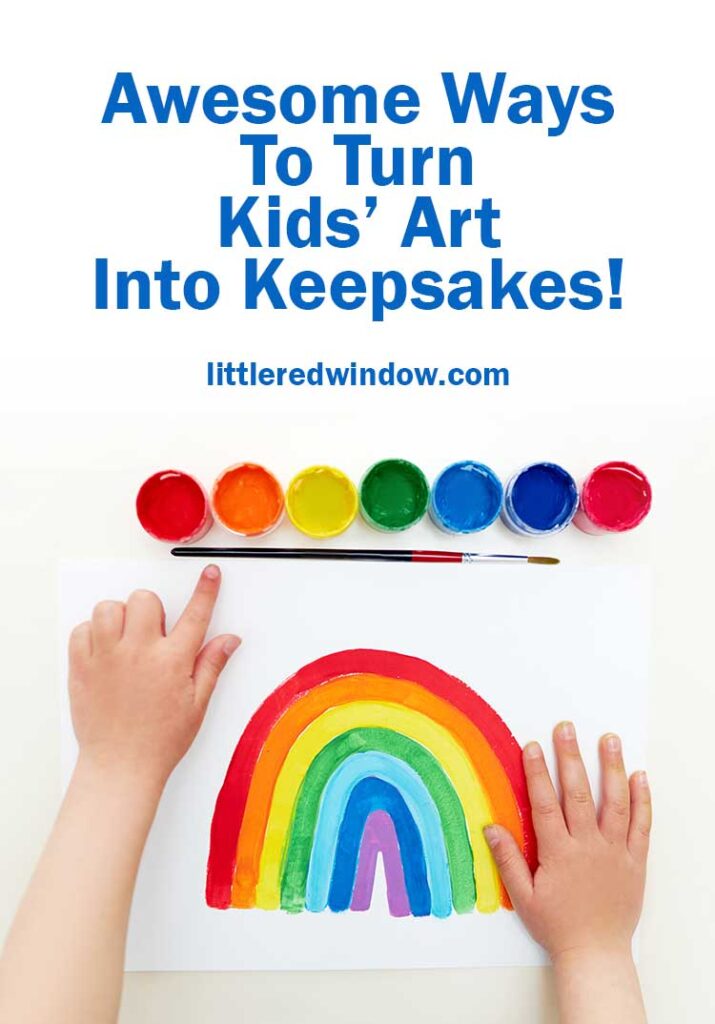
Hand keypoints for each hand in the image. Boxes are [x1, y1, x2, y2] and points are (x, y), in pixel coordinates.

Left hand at [68, 565, 240, 787]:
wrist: (120, 767)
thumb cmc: (160, 740)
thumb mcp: (196, 705)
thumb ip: (211, 665)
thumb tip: (229, 640)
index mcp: (172, 662)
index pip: (195, 614)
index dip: (206, 590)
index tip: (210, 573)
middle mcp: (139, 653)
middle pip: (144, 599)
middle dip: (151, 609)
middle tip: (153, 633)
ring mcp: (107, 658)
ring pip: (109, 608)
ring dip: (119, 617)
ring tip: (125, 640)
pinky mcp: (82, 667)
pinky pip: (82, 629)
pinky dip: (92, 634)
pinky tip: (105, 652)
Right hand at [485, 721, 650, 961]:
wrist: (596, 954)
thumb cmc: (557, 927)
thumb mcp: (524, 897)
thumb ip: (508, 859)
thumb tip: (491, 827)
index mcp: (559, 854)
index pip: (545, 804)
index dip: (537, 772)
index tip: (532, 745)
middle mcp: (588, 847)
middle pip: (578, 794)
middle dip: (570, 758)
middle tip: (566, 728)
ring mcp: (615, 852)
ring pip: (615, 803)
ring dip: (611, 768)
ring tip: (609, 740)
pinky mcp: (635, 861)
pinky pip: (642, 826)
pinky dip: (642, 800)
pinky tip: (639, 776)